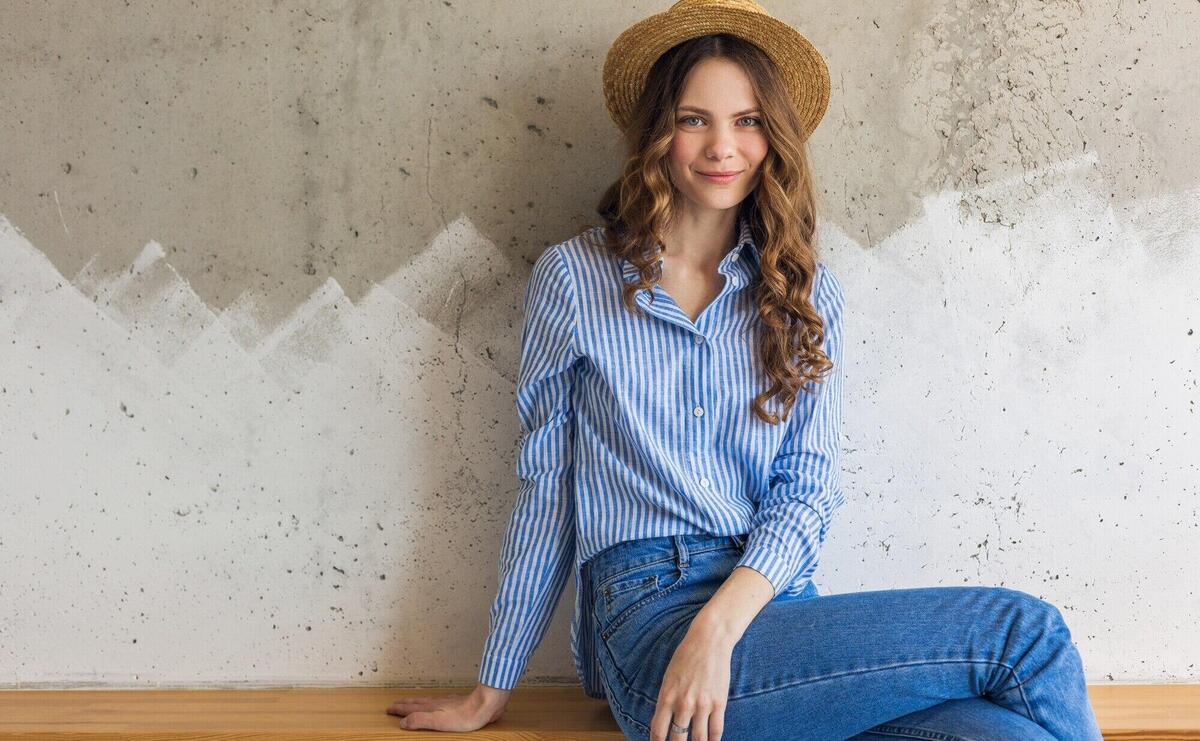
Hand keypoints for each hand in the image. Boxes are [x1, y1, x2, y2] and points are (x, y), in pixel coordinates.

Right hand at [386, 683, 510, 731]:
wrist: (485, 704)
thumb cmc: (465, 715)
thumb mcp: (438, 722)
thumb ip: (420, 720)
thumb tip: (403, 722)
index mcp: (431, 708)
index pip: (410, 709)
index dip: (399, 710)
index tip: (389, 709)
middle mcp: (437, 703)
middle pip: (416, 703)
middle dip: (404, 704)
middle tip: (394, 704)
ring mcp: (447, 702)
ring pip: (426, 700)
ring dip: (415, 701)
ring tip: (410, 701)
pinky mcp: (457, 702)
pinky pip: (438, 701)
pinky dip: (430, 701)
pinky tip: (436, 702)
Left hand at [649, 625, 734, 740]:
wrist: (709, 641)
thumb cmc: (686, 656)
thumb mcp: (668, 677)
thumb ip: (667, 700)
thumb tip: (666, 722)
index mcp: (667, 696)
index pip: (658, 730)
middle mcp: (683, 704)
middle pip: (678, 739)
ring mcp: (702, 705)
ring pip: (699, 739)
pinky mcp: (719, 703)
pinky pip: (716, 730)